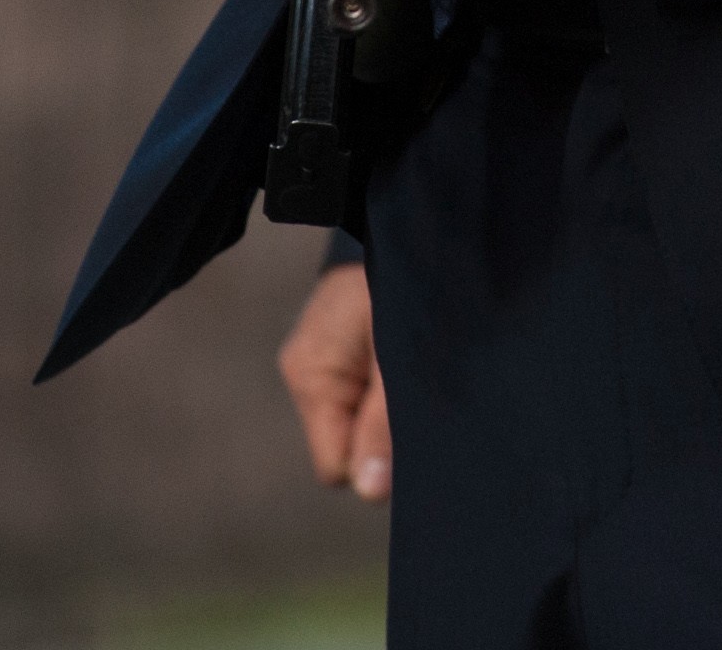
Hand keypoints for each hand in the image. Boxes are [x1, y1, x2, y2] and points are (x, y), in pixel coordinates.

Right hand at [280, 261, 393, 502]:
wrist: (405, 227)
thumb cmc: (405, 286)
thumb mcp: (402, 358)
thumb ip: (385, 425)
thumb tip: (370, 493)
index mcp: (312, 376)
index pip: (336, 465)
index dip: (375, 460)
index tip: (409, 431)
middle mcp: (304, 373)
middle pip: (344, 448)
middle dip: (381, 438)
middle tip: (417, 398)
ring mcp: (316, 362)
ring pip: (353, 424)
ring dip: (384, 414)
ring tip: (410, 373)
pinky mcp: (334, 352)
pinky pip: (357, 398)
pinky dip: (382, 394)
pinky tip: (402, 365)